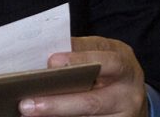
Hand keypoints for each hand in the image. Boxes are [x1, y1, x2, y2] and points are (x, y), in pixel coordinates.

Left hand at [18, 36, 147, 116]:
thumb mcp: (103, 51)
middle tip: (27, 104)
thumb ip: (80, 50)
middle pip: (91, 102)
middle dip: (57, 104)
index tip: (52, 61)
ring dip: (55, 116)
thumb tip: (43, 51)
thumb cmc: (110, 67)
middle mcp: (127, 95)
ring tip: (29, 112)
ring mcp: (121, 116)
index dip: (81, 60)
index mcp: (126, 68)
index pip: (107, 63)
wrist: (132, 94)